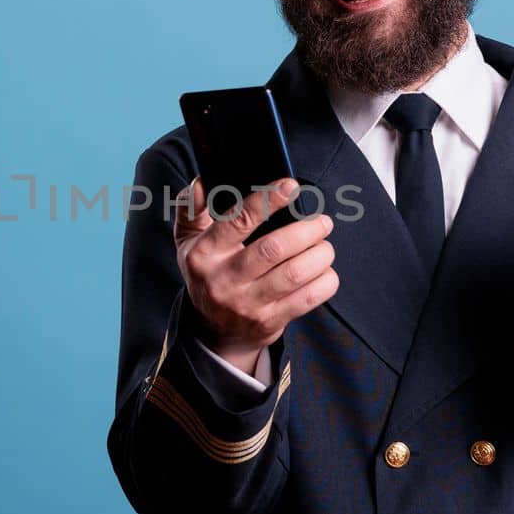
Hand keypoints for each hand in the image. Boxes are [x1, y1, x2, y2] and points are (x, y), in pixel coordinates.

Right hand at [173, 176, 338, 373]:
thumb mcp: (188, 241)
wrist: (214, 331)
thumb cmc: (207, 274)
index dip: (267, 201)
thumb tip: (200, 183)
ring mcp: (247, 304)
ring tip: (325, 245)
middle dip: (307, 230)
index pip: (238, 221)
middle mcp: (224, 280)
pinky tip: (325, 271)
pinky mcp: (268, 322)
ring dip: (320, 255)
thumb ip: (191, 208)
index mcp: (204, 254)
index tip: (290, 186)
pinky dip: (325, 281)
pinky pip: (306, 299)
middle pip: (274, 249)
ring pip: (294, 274)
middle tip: (322, 222)